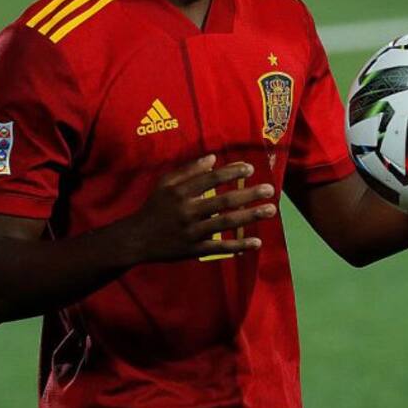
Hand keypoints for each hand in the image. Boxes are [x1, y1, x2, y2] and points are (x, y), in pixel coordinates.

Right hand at [128, 155, 276, 261]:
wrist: (136, 239)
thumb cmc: (154, 207)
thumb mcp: (165, 183)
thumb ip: (188, 170)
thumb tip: (213, 158)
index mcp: (180, 193)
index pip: (210, 179)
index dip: (231, 173)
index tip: (250, 169)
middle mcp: (187, 211)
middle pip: (223, 201)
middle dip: (248, 195)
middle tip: (270, 189)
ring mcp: (192, 232)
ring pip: (225, 223)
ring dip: (250, 217)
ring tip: (270, 210)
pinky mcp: (194, 249)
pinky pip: (220, 248)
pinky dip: (238, 245)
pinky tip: (256, 242)